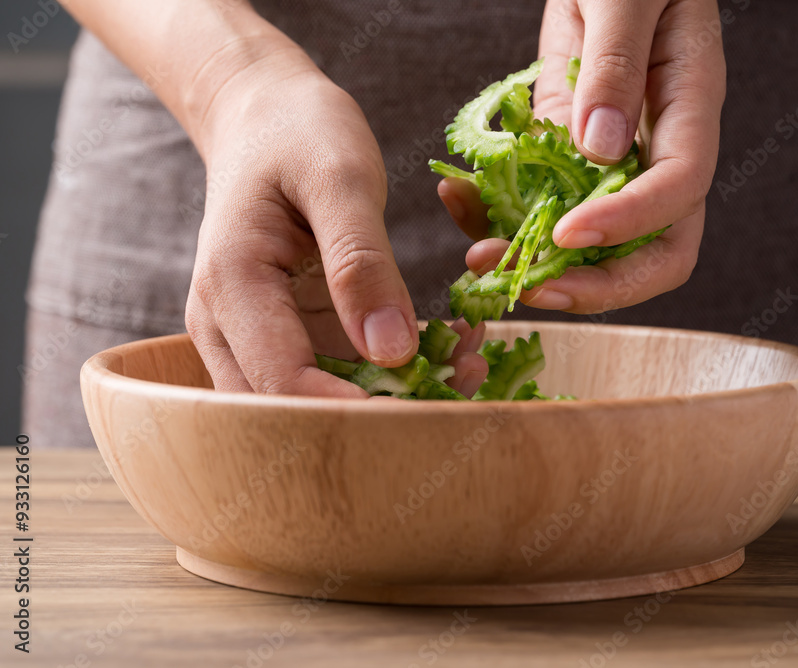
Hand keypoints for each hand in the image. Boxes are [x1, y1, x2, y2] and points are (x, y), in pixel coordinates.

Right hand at [185, 51, 486, 396]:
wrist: (266, 118)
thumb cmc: (298, 133)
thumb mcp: (340, 179)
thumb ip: (361, 263)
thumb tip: (392, 351)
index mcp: (231, 285)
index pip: (281, 381)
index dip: (349, 411)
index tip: (426, 409)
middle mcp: (230, 325)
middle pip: (293, 406)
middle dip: (379, 411)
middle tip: (464, 381)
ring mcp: (257, 334)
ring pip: (318, 397)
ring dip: (392, 396)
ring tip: (469, 363)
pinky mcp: (290, 332)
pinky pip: (337, 370)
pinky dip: (391, 369)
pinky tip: (447, 346)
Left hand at [438, 0, 725, 313]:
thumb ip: (617, 64)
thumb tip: (601, 150)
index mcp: (688, 107)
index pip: (679, 190)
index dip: (628, 223)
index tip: (567, 234)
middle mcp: (657, 147)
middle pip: (656, 249)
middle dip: (597, 284)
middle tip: (531, 287)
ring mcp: (612, 157)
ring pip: (595, 243)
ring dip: (541, 265)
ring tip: (481, 261)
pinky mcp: (568, 150)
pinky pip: (543, 201)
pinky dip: (502, 213)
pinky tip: (463, 204)